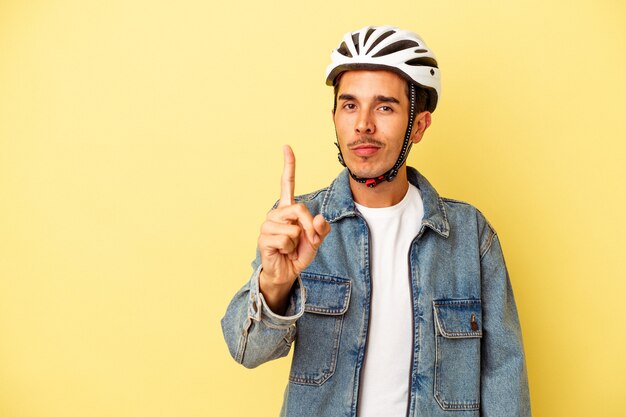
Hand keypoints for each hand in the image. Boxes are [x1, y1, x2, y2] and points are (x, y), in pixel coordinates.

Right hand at [257, 145, 330, 312]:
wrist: (286, 272)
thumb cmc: (299, 253)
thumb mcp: (316, 240)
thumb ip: (321, 229)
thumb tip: (320, 219)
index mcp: (288, 209)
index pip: (287, 183)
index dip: (288, 165)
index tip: (286, 147)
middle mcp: (276, 213)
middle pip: (299, 209)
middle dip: (310, 227)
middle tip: (308, 240)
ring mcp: (268, 224)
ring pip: (294, 228)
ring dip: (298, 241)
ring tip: (290, 247)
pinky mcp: (264, 238)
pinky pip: (286, 239)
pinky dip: (290, 249)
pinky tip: (282, 252)